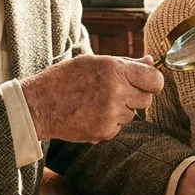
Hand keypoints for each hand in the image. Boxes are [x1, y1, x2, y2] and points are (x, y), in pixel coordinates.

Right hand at [21, 54, 163, 143]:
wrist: (38, 105)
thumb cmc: (65, 78)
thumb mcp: (94, 61)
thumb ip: (126, 63)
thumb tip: (150, 61)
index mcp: (114, 70)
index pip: (155, 80)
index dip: (152, 81)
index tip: (144, 82)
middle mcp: (115, 92)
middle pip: (146, 99)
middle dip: (135, 96)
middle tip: (114, 91)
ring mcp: (110, 115)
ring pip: (132, 114)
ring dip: (120, 109)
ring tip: (96, 102)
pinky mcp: (104, 132)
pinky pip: (118, 127)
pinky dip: (108, 122)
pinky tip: (90, 114)